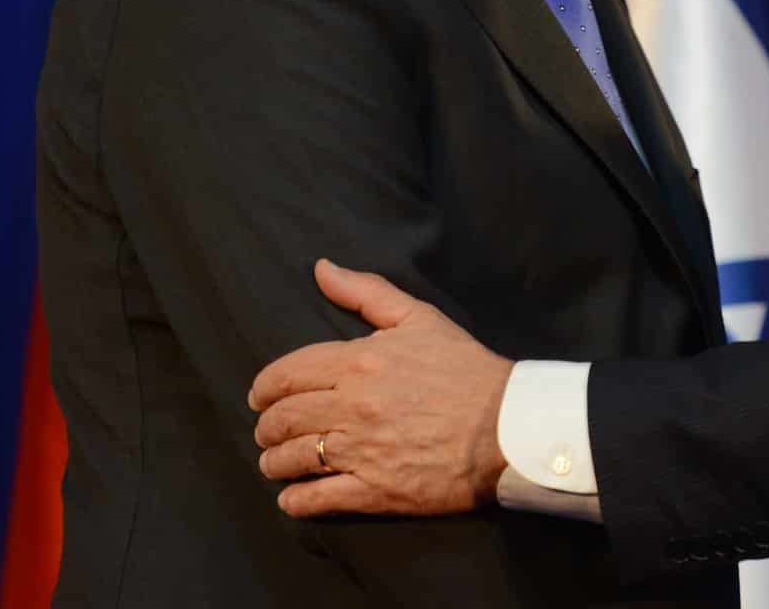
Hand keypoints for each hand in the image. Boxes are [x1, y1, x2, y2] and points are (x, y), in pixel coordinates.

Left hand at [249, 259, 512, 517]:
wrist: (508, 426)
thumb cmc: (466, 369)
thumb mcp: (420, 319)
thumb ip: (366, 292)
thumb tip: (322, 269)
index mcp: (358, 362)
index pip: (286, 374)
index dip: (264, 387)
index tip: (260, 396)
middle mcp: (351, 407)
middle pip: (282, 419)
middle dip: (266, 426)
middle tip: (268, 431)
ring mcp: (361, 451)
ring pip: (291, 459)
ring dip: (274, 462)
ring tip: (276, 462)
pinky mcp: (374, 491)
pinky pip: (315, 499)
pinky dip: (295, 500)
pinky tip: (293, 496)